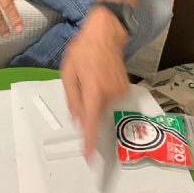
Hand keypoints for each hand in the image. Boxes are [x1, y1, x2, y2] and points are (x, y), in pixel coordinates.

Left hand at [60, 7, 130, 160]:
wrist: (106, 33)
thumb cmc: (83, 50)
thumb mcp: (68, 72)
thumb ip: (73, 99)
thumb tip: (78, 120)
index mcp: (93, 90)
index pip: (91, 122)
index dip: (90, 142)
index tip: (89, 158)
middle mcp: (110, 94)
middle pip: (96, 114)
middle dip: (87, 108)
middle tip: (82, 84)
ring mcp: (120, 91)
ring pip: (102, 107)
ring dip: (94, 99)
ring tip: (91, 77)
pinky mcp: (125, 88)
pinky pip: (110, 100)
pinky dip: (102, 95)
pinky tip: (99, 78)